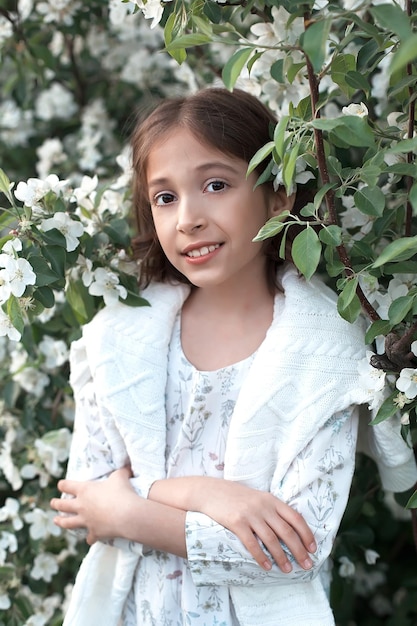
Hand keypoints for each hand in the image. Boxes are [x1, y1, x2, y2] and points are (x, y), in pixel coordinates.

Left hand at [50, 467, 134, 544]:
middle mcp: (81, 506)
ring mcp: (86, 520)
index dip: (63, 484)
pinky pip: (89, 537)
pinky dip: (90, 538)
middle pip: (62, 505)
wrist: (127, 514)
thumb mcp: (120, 476)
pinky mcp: (94, 532)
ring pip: (68, 523)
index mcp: (85, 490)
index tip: (60, 485)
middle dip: (56, 503)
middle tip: (52, 503)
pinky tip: (90, 539)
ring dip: (61, 522)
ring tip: (56, 521)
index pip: (67, 485)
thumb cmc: (122, 492)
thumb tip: (127, 467)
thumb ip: (121, 471)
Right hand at [150, 477, 315, 572]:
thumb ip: (272, 509)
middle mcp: (263, 506)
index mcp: (271, 499)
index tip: (313, 548)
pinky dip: (261, 557)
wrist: (210, 491)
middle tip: (306, 565)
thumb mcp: (257, 498)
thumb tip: (290, 528)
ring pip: (271, 540)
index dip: (306, 534)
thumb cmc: (235, 497)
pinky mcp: (236, 522)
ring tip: (288, 569)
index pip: (295, 517)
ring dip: (282, 557)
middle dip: (299, 550)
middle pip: (286, 531)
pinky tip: (266, 566)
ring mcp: (250, 514)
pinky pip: (252, 544)